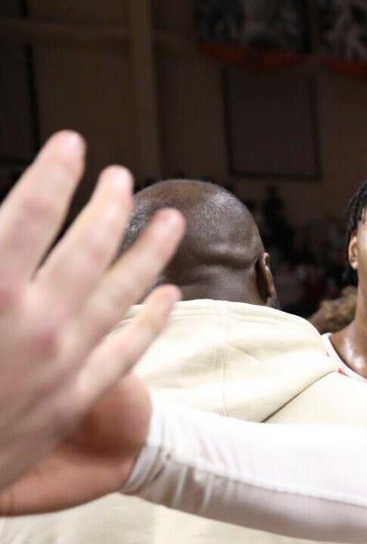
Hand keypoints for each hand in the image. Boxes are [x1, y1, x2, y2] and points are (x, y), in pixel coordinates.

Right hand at [0, 131, 181, 492]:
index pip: (29, 213)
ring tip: (173, 223)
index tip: (71, 143)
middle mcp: (34, 321)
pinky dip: (151, 322)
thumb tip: (6, 233)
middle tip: (123, 178)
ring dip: (150, 253)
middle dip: (109, 206)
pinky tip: (170, 296)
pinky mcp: (72, 400)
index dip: (53, 172)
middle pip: (87, 247)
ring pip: (121, 293)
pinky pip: (125, 352)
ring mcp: (60, 362)